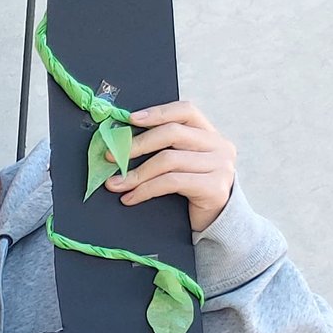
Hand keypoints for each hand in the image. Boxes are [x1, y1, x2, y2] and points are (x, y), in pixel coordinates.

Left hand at [105, 100, 237, 232]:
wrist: (216, 221)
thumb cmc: (192, 188)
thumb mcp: (182, 163)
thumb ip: (165, 147)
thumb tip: (122, 142)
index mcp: (210, 134)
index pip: (186, 110)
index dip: (157, 112)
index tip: (130, 119)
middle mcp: (219, 146)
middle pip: (172, 133)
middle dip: (137, 144)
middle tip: (111, 156)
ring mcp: (220, 167)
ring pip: (168, 160)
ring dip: (136, 174)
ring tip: (115, 184)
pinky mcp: (215, 188)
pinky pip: (171, 182)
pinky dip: (145, 190)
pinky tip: (130, 197)